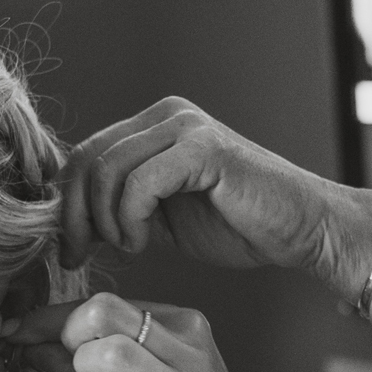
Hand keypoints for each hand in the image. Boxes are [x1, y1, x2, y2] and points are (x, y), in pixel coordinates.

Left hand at [14, 293, 277, 371]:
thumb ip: (106, 359)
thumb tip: (27, 344)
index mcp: (181, 328)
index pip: (102, 302)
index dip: (48, 320)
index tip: (15, 338)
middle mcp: (190, 352)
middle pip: (103, 312)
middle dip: (63, 338)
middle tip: (48, 370)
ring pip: (114, 354)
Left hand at [61, 98, 362, 282]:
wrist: (304, 229)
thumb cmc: (242, 226)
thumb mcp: (164, 218)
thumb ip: (123, 207)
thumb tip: (70, 222)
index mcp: (155, 126)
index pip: (87, 155)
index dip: (68, 205)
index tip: (70, 250)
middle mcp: (167, 115)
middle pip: (88, 158)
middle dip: (75, 216)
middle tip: (79, 256)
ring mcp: (186, 126)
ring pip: (108, 169)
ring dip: (105, 221)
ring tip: (127, 249)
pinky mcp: (203, 148)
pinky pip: (140, 182)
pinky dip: (129, 219)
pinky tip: (143, 243)